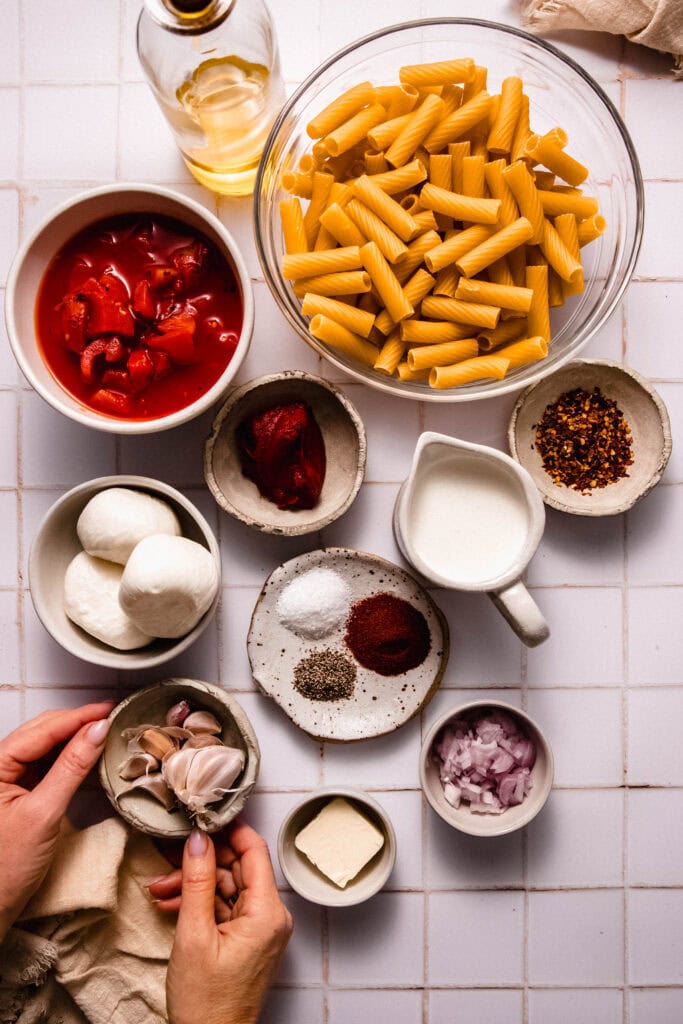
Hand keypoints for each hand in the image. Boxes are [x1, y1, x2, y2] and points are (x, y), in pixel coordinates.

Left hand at [0, 703, 112, 940]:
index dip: (78, 717)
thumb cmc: (6, 869)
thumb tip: (97, 730)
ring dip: (75, 740)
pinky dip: (69, 760)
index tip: (110, 710)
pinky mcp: (17, 794)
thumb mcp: (43, 814)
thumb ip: (71, 767)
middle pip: (43, 732)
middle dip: (78, 724)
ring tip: (105, 735)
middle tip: (113, 720)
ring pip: (45, 747)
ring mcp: (6, 780)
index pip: (42, 729)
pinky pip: (46, 766)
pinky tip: (88, 757)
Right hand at [149, 822, 292, 1023]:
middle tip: (168, 854)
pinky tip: (170, 904)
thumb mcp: (194, 935)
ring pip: (227, 887)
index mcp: (267, 912)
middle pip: (238, 868)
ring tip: (159, 888)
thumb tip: (198, 840)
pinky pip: (224, 908)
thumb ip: (197, 881)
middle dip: (200, 862)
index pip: (254, 850)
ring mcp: (259, 929)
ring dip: (193, 884)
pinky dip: (199, 904)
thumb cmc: (206, 1003)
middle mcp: (270, 917)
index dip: (228, 830)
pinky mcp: (246, 940)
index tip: (202, 818)